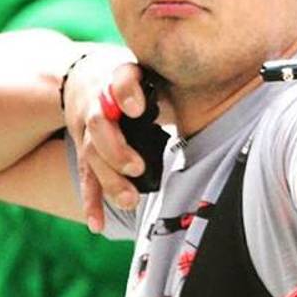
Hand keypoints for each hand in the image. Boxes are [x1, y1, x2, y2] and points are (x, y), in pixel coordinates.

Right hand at [62, 50, 158, 231]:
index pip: (121, 79)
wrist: (88, 78)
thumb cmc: (137, 80)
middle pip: (99, 125)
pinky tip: (98, 224)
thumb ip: (174, 85)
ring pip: (91, 154)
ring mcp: (86, 129)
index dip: (126, 93)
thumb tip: (212, 100)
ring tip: (129, 200)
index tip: (138, 109)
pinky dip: (91, 201)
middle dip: (116, 149)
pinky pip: (85, 176)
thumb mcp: (153, 72)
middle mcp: (98, 103)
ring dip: (108, 179)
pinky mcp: (83, 150)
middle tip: (137, 168)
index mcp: (120, 77)